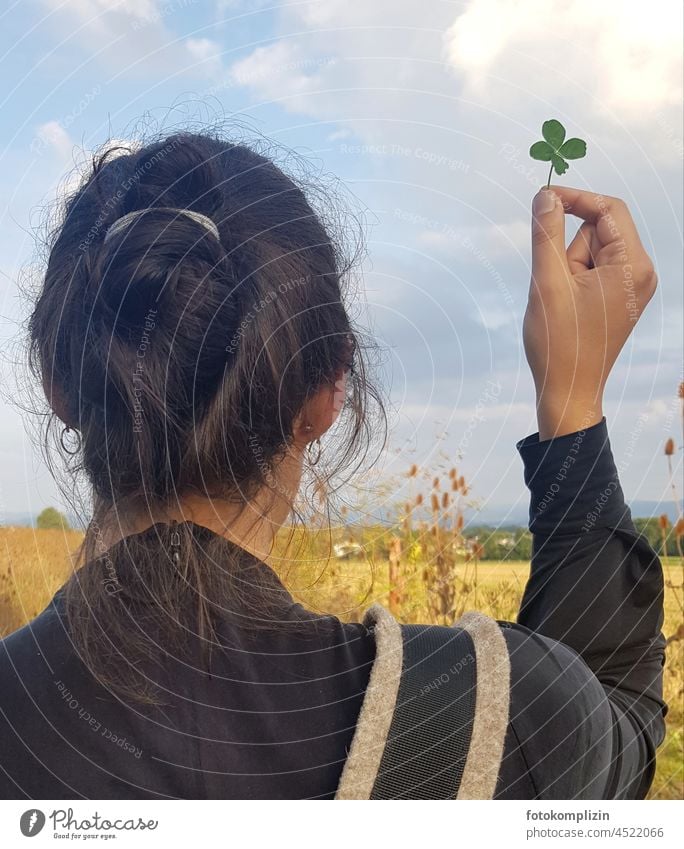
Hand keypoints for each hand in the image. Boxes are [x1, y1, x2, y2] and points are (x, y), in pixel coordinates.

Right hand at [524, 186, 656, 439]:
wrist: (568, 391)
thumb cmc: (560, 343)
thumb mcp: (547, 282)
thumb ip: (546, 232)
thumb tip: (546, 195)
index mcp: (633, 267)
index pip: (609, 210)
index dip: (575, 198)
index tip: (543, 199)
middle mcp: (640, 273)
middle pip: (599, 231)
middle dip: (569, 248)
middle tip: (557, 283)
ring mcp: (631, 287)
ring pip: (593, 251)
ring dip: (568, 266)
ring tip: (561, 301)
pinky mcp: (619, 298)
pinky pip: (594, 270)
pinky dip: (573, 279)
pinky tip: (566, 306)